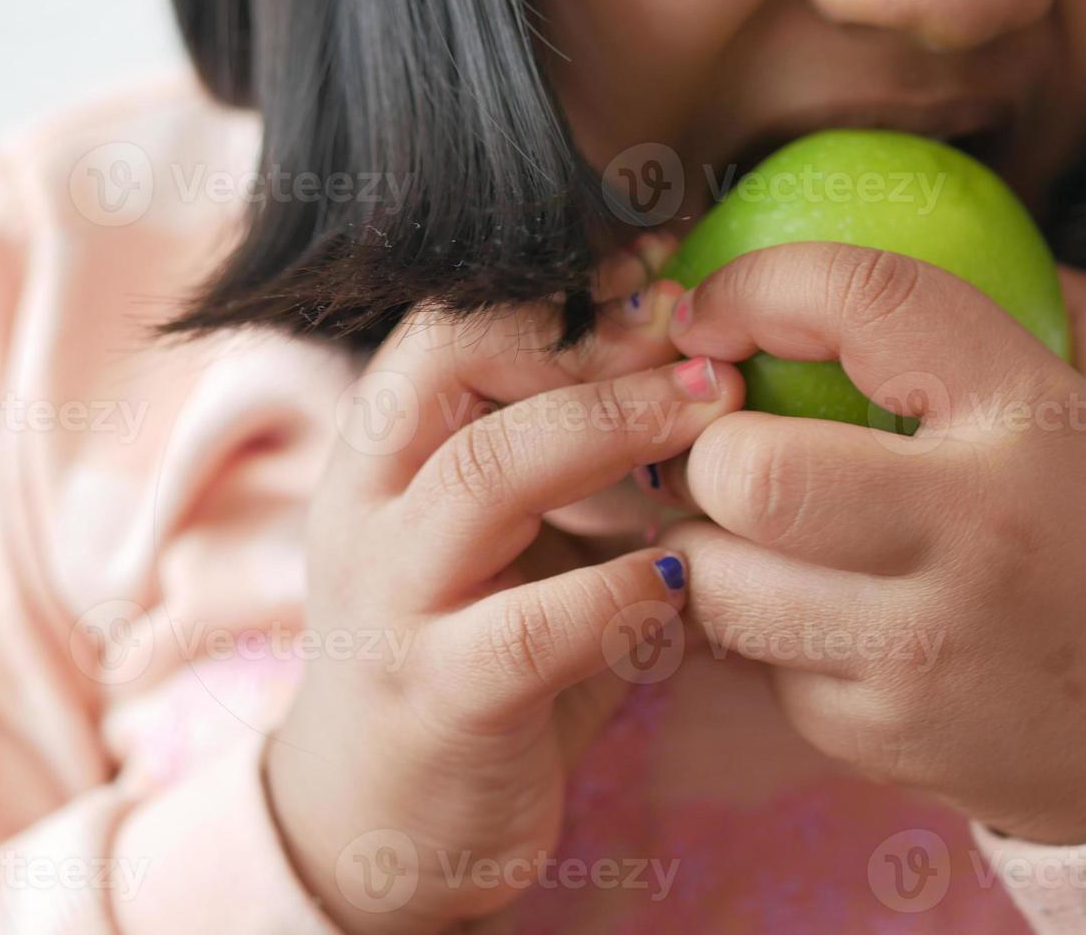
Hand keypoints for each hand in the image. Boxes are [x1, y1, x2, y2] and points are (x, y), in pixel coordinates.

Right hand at [266, 243, 743, 933]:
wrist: (377, 817)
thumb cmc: (470, 652)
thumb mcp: (501, 543)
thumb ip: (569, 467)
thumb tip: (706, 370)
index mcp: (381, 459)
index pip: (446, 326)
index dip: (555, 287)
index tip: (663, 269)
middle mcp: (369, 514)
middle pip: (464, 375)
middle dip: (598, 346)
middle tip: (708, 344)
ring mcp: (393, 607)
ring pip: (486, 478)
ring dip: (614, 431)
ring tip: (715, 412)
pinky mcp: (438, 699)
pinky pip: (531, 629)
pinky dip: (619, 593)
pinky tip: (683, 576)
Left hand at [653, 242, 1085, 844]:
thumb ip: (1057, 298)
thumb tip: (942, 219)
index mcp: (1034, 418)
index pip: (866, 298)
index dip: (758, 282)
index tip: (713, 304)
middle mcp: (976, 533)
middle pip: (750, 470)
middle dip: (706, 450)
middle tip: (726, 448)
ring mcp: (920, 650)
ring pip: (719, 582)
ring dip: (712, 549)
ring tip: (759, 537)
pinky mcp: (877, 736)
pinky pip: (759, 664)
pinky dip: (767, 636)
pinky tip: (828, 623)